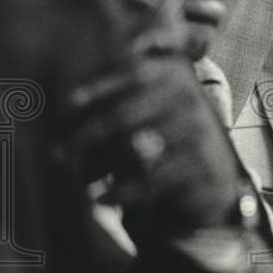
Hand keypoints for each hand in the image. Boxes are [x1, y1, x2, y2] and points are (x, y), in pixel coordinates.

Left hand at [59, 45, 243, 237]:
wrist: (214, 174)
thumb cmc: (165, 134)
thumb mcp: (147, 106)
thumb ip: (116, 98)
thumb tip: (65, 104)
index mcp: (176, 72)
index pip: (133, 73)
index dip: (98, 86)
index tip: (66, 103)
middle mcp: (191, 95)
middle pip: (124, 115)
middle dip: (85, 137)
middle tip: (59, 155)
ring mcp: (200, 129)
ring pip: (134, 148)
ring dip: (99, 166)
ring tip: (78, 180)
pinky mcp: (204, 164)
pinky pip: (152, 179)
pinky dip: (122, 192)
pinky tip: (101, 199)